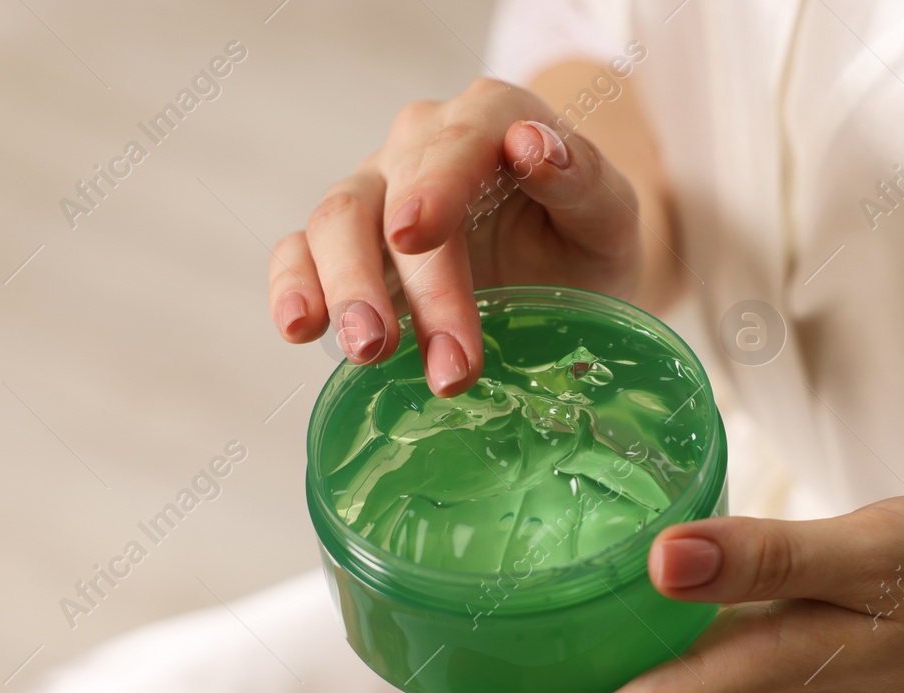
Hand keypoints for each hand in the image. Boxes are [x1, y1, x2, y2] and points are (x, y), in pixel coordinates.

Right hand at [268, 77, 642, 395]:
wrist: (565, 277)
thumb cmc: (586, 242)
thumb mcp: (611, 218)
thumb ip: (584, 180)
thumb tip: (534, 145)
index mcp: (492, 119)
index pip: (458, 139)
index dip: (435, 184)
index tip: (417, 234)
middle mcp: (422, 146)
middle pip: (393, 195)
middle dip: (416, 284)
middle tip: (444, 361)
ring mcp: (376, 193)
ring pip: (336, 222)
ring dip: (349, 291)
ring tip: (371, 352)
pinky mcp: (344, 246)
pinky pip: (299, 253)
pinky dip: (293, 288)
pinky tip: (299, 328)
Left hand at [408, 496, 903, 692]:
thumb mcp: (872, 556)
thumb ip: (767, 557)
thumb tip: (655, 561)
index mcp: (754, 667)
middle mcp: (741, 680)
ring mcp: (758, 667)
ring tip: (477, 669)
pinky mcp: (775, 641)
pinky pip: (673, 663)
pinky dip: (612, 653)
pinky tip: (588, 615)